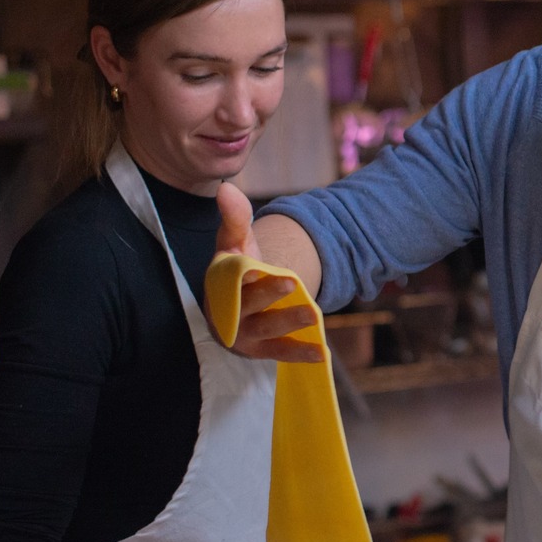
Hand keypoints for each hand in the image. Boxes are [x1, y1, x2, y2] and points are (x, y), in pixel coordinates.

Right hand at [214, 183, 322, 363]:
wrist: (242, 301)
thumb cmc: (238, 268)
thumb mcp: (236, 242)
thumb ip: (234, 217)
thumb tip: (226, 188)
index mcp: (220, 284)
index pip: (228, 279)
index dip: (242, 274)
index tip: (257, 267)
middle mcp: (228, 312)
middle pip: (248, 305)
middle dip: (268, 295)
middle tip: (292, 283)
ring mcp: (244, 333)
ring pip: (267, 329)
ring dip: (289, 321)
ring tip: (313, 314)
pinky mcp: (261, 349)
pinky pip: (281, 352)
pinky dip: (300, 353)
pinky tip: (321, 352)